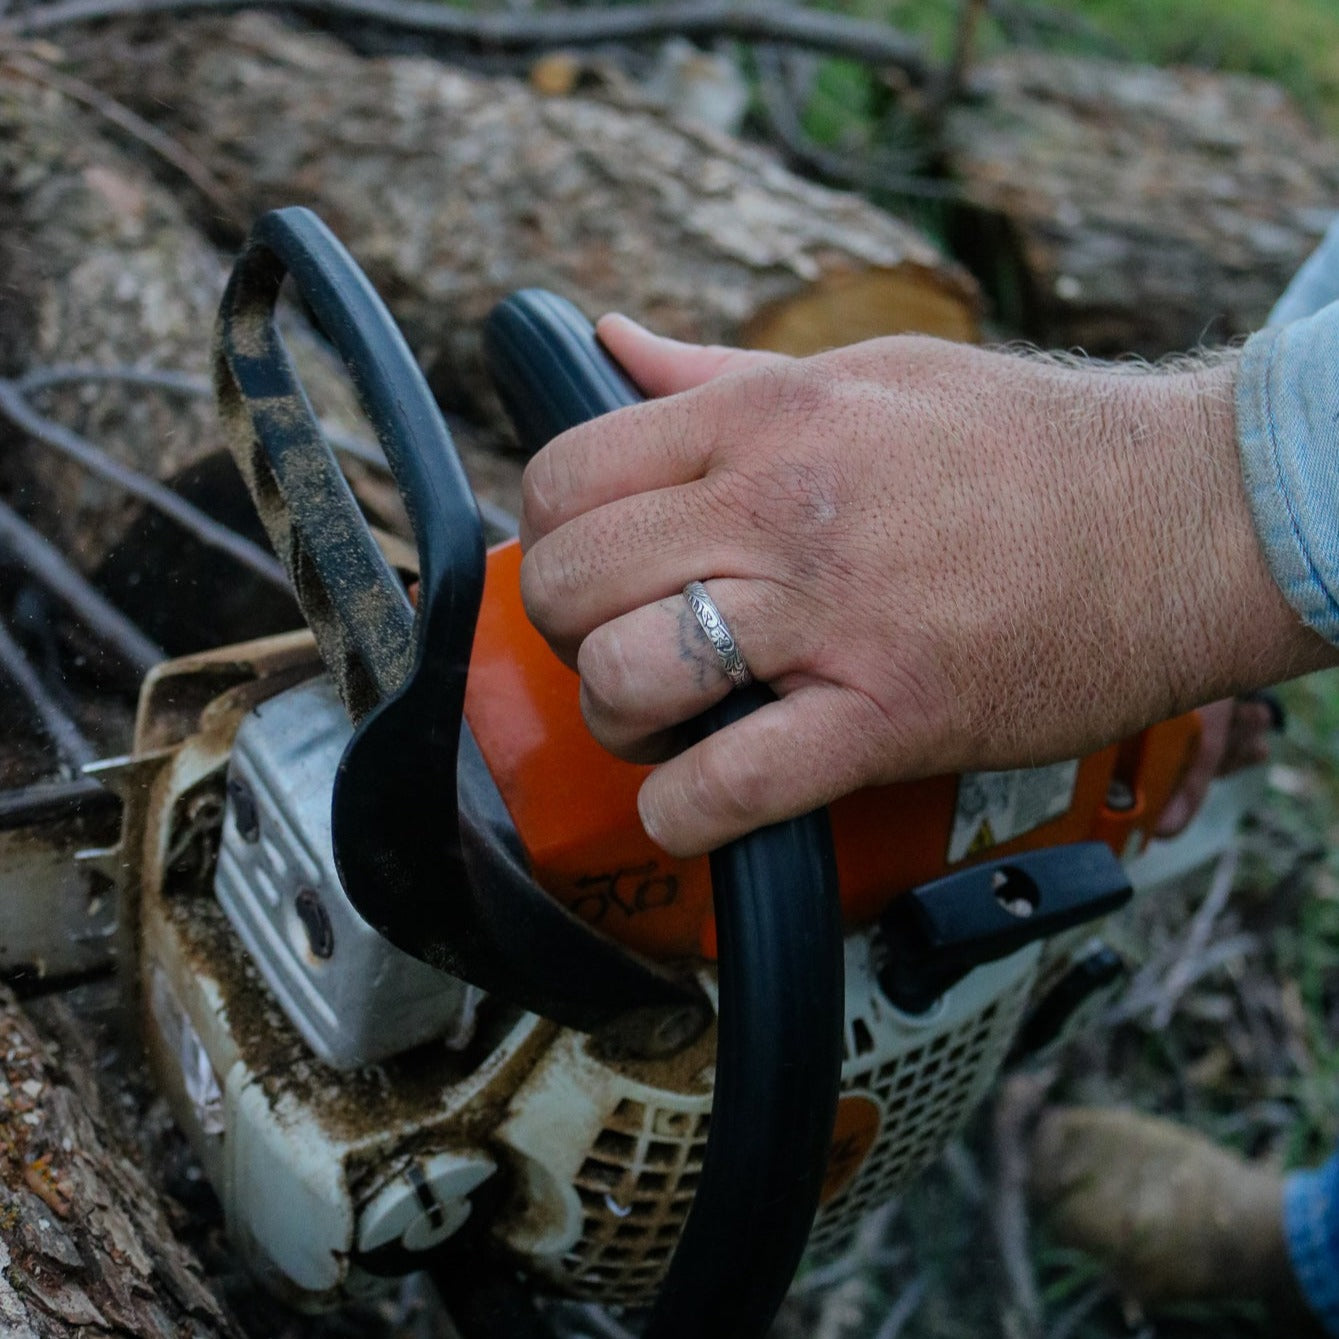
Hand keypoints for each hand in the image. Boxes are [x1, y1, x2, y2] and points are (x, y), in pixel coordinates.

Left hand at [520, 319, 1334, 856]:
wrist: (1179, 520)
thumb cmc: (1026, 446)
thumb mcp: (867, 374)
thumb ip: (720, 373)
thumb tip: (615, 347)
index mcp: (762, 421)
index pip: (565, 477)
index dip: (547, 538)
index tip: (589, 568)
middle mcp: (777, 511)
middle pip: (571, 584)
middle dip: (569, 632)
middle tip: (623, 643)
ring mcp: (830, 618)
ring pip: (626, 680)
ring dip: (622, 721)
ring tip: (668, 719)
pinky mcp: (887, 716)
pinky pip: (731, 784)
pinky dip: (686, 813)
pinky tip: (698, 802)